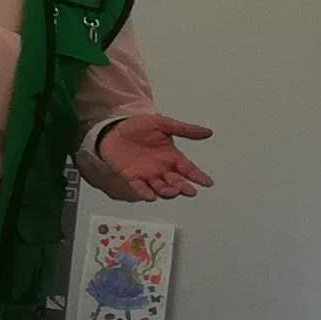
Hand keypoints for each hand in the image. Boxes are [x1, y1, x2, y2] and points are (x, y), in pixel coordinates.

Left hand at [100, 113, 217, 200]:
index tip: (208, 182)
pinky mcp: (132, 177)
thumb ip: (184, 129)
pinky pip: (139, 187)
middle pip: (176, 181)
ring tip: (173, 190)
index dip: (198, 176)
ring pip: (161, 187)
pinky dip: (145, 192)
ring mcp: (147, 174)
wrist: (112, 129)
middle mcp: (161, 167)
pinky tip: (150, 195)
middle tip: (190, 191)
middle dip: (184, 187)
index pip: (188, 169)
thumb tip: (207, 132)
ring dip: (167, 191)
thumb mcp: (162, 124)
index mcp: (171, 156)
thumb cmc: (136, 126)